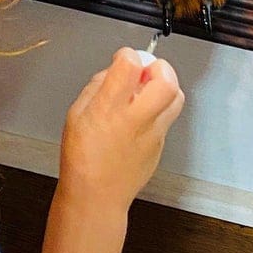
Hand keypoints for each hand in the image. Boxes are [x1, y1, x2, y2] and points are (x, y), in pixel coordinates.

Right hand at [58, 47, 184, 211]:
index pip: (130, 64)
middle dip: (159, 67)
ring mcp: (153, 134)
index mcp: (110, 108)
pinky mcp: (161, 146)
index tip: (123, 59)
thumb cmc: (81, 158)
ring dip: (165, 86)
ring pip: (176, 98)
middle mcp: (136, 119)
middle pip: (166, 81)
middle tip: (146, 70)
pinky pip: (167, 118)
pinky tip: (140, 118)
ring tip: (147, 91)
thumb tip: (113, 71)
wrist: (95, 197)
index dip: (127, 55)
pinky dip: (158, 109)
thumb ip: (97, 86)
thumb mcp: (76, 113)